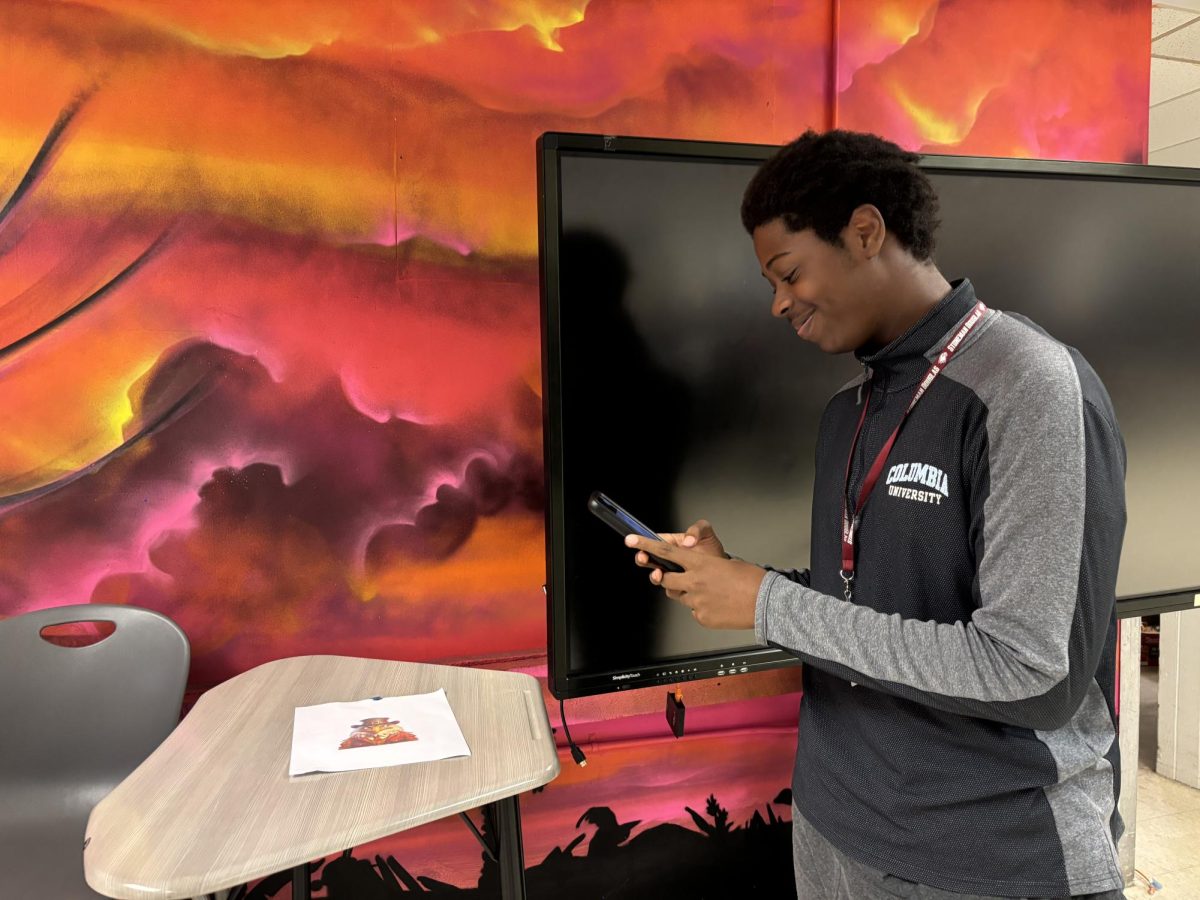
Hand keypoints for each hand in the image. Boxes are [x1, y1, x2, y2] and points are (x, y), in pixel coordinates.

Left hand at [625, 532, 765, 629]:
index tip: (631, 541)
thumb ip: (706, 566)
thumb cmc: (752, 581)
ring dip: (690, 595)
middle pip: (666, 580)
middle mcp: (694, 582)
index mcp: (700, 563)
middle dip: (667, 579)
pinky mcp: (701, 617)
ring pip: (681, 598)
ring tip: (711, 593)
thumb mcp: (727, 563)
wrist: (766, 603)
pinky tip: (718, 606)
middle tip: (676, 579)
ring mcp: (696, 601)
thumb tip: (701, 571)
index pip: (665, 551)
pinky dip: (703, 609)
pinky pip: (695, 612)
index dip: (646, 545)